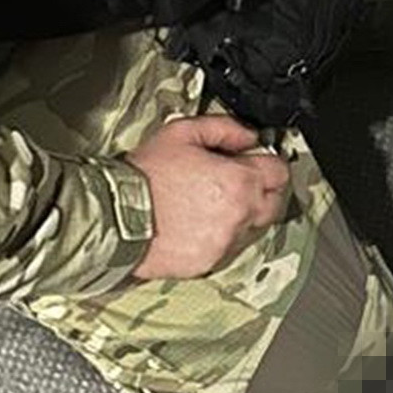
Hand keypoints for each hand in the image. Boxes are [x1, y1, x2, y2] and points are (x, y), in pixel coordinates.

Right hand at [126, 115, 290, 279]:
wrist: (112, 217)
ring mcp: (224, 244)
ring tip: (211, 203)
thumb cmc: (143, 176)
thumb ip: (224, 128)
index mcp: (239, 183)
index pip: (280, 172)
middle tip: (238, 182)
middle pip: (275, 204)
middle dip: (262, 190)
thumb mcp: (182, 132)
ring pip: (254, 228)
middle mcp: (239, 217)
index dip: (268, 162)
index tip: (255, 161)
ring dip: (243, 215)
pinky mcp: (208, 264)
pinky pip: (229, 249)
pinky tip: (199, 224)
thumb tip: (249, 137)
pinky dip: (221, 237)